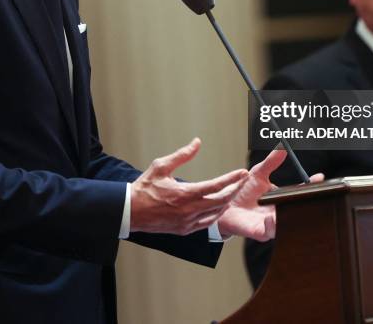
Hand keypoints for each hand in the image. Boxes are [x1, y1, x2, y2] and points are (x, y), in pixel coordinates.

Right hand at [130, 138, 247, 234]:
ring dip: (227, 203)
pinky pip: (206, 224)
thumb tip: (197, 142)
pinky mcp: (184, 230)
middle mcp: (189, 210)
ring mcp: (187, 223)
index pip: (216, 186)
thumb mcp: (161, 166)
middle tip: (242, 181)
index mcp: (185, 193)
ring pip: (216, 214)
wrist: (130, 212)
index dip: (232, 179)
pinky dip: (216, 215)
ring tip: (233, 192)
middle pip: (221, 201)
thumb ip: (182, 155)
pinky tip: (218, 207)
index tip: (242, 173)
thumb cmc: (144, 188)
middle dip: (235, 190)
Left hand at [217, 149, 323, 241]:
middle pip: (298, 209)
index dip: (311, 186)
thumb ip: (271, 162)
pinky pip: (269, 231)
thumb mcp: (258, 173)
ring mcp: (271, 223)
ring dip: (293, 215)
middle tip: (314, 194)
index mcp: (281, 198)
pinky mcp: (259, 232)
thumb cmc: (243, 191)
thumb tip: (283, 148)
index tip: (320, 177)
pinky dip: (272, 225)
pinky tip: (272, 216)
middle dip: (308, 203)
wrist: (224, 206)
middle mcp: (279, 212)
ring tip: (297, 204)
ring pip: (287, 223)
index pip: (300, 192)